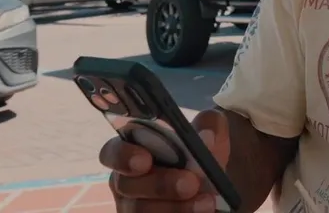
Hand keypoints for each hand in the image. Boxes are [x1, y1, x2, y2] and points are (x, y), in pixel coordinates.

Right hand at [103, 108, 230, 211]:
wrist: (216, 189)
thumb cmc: (203, 157)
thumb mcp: (212, 135)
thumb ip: (209, 125)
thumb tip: (207, 136)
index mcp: (133, 151)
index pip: (112, 152)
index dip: (123, 156)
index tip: (144, 160)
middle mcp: (128, 182)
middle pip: (128, 186)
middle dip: (160, 185)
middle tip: (190, 183)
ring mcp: (135, 208)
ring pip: (142, 211)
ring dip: (176, 208)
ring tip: (206, 202)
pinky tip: (203, 212)